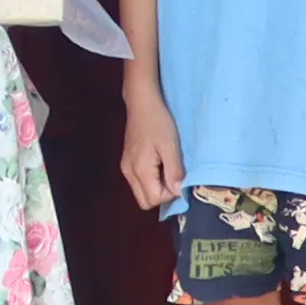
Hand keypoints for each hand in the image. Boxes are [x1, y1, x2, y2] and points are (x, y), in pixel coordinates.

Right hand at [116, 87, 185, 211]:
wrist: (142, 103)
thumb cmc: (159, 122)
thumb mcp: (171, 147)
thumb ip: (174, 173)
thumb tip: (179, 193)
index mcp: (139, 169)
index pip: (155, 199)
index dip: (170, 194)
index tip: (179, 178)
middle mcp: (129, 173)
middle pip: (145, 202)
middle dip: (162, 196)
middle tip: (174, 178)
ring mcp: (126, 168)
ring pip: (141, 193)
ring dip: (156, 189)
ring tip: (167, 170)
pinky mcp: (127, 163)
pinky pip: (139, 183)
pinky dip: (150, 182)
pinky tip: (159, 166)